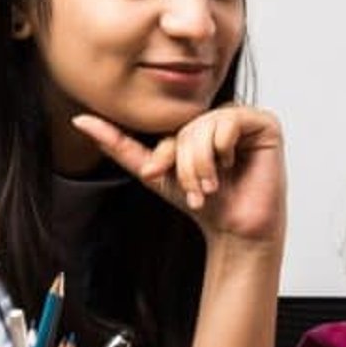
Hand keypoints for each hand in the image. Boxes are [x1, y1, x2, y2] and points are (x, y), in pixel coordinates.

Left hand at [71, 107, 285, 243]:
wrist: (235, 230)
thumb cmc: (204, 202)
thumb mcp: (153, 173)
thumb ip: (118, 145)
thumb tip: (80, 120)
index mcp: (197, 123)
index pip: (170, 126)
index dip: (162, 152)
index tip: (158, 176)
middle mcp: (220, 116)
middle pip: (189, 126)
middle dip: (185, 163)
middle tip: (196, 189)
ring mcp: (243, 118)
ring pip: (207, 125)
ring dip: (203, 162)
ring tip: (212, 184)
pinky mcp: (265, 125)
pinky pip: (232, 121)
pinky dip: (224, 147)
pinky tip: (233, 166)